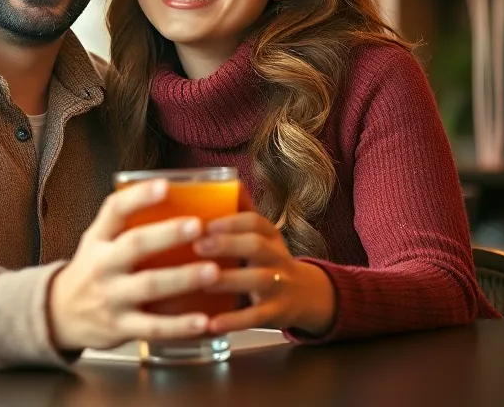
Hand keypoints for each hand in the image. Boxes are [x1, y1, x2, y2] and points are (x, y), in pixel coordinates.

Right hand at [48, 179, 220, 351]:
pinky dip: (179, 326)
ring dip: (182, 278)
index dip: (139, 196)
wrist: (61, 314)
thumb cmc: (93, 269)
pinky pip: (152, 327)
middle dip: (167, 235)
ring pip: (148, 286)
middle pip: (134, 245)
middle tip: (198, 226)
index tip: (164, 185)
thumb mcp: (98, 240)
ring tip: (213, 271)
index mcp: (99, 238)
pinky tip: (203, 321)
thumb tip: (177, 195)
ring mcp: (111, 297)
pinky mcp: (120, 327)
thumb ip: (126, 222)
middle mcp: (102, 265)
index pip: (114, 210)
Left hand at [193, 188, 335, 336]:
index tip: (205, 222)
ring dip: (228, 280)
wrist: (306, 295)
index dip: (232, 221)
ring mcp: (279, 285)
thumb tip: (221, 179)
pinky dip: (234, 321)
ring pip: (257, 280)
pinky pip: (256, 317)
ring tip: (199, 280)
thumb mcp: (260, 235)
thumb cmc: (267, 260)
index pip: (255, 221)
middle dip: (228, 244)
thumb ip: (240, 212)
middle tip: (197, 245)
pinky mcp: (277, 314)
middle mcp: (277, 257)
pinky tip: (211, 323)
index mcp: (269, 235)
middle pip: (256, 246)